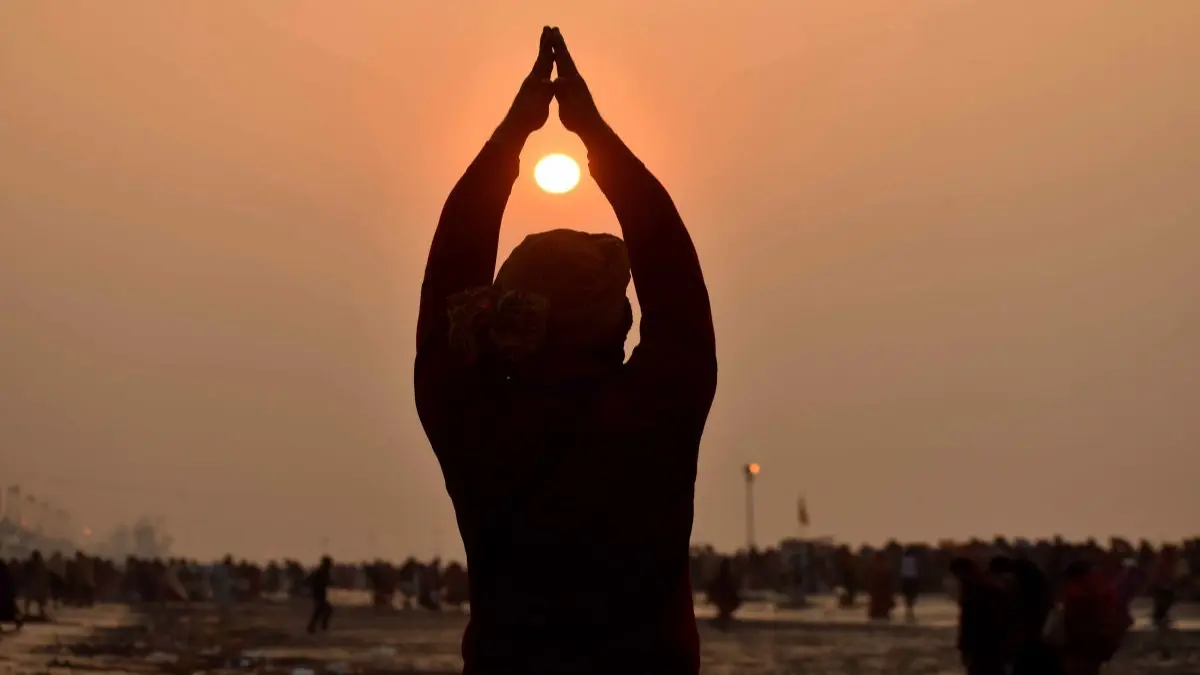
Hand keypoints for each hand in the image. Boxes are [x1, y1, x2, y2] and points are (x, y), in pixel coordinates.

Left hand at [494, 27, 554, 142]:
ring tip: (546, 44)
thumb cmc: (531, 115)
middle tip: (547, 29)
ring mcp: (531, 84)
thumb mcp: (540, 103)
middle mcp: (533, 78)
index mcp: (537, 80)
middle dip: (545, 44)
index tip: (553, 33)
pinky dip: (543, 66)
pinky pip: (539, 73)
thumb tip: (550, 82)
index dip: (550, 47)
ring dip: (544, 53)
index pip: (545, 60)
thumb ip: (545, 91)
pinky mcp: (531, 90)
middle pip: (541, 57)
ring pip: (539, 64)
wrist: (517, 124)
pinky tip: (543, 68)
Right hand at [549, 28, 607, 139]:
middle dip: (560, 44)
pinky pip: (568, 72)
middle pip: (566, 57)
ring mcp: (577, 84)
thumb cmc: (576, 116)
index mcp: (571, 80)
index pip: (562, 59)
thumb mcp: (566, 104)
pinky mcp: (577, 90)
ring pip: (568, 64)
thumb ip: (561, 91)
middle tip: (555, 30)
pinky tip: (563, 67)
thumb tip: (555, 80)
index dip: (556, 46)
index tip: (552, 32)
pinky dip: (564, 65)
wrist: (590, 125)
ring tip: (558, 45)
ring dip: (562, 53)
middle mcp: (575, 78)